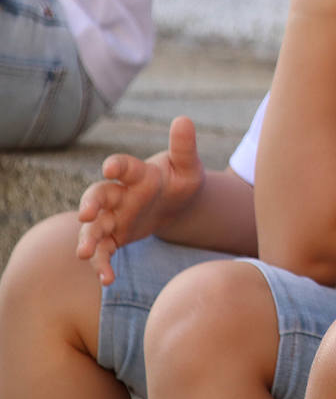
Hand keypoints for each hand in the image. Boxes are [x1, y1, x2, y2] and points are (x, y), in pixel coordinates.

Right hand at [75, 116, 204, 284]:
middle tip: (85, 214)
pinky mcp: (116, 236)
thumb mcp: (188, 165)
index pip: (123, 166)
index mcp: (137, 173)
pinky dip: (102, 264)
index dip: (117, 164)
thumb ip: (184, 147)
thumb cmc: (180, 178)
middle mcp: (120, 194)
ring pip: (93, 227)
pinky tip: (107, 279)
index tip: (111, 166)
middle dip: (90, 203)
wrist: (178, 203)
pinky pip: (104, 251)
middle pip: (97, 195)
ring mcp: (114, 216)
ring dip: (87, 239)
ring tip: (84, 254)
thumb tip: (184, 119)